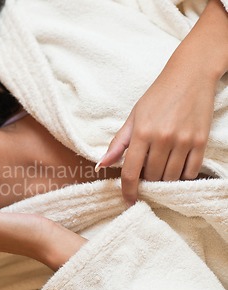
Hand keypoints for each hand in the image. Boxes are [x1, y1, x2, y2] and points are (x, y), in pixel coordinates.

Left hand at [98, 69, 213, 204]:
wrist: (190, 77)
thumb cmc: (157, 97)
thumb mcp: (133, 117)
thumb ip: (118, 143)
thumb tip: (102, 165)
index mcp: (141, 133)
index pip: (131, 171)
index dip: (128, 190)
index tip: (128, 200)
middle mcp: (163, 139)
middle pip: (152, 177)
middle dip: (147, 181)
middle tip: (146, 173)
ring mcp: (183, 141)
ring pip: (171, 177)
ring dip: (163, 180)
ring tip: (160, 169)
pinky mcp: (201, 142)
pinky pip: (191, 172)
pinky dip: (182, 176)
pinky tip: (176, 168)